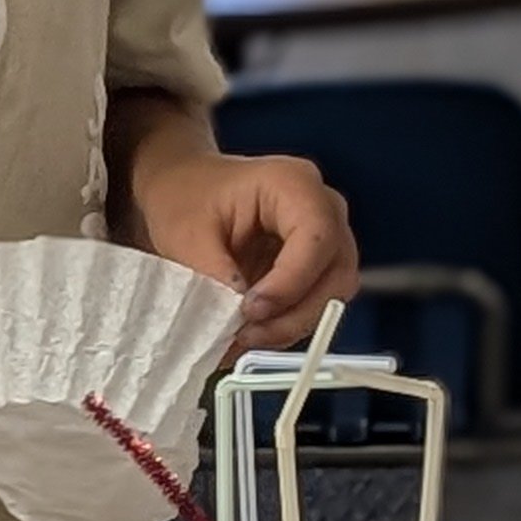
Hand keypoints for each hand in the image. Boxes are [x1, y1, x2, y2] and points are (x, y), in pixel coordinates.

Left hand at [136, 146, 357, 347]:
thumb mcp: (187, 236)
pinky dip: (284, 324)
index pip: (316, 237)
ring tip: (242, 336)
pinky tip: (249, 332)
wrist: (184, 190)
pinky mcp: (314, 266)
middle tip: (247, 333)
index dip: (290, 281)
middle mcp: (321, 208)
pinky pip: (315, 304)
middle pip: (336, 273)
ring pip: (331, 296)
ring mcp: (323, 239)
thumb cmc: (187, 198)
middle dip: (294, 314)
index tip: (251, 308)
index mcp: (293, 184)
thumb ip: (216, 276)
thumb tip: (240, 317)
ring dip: (290, 325)